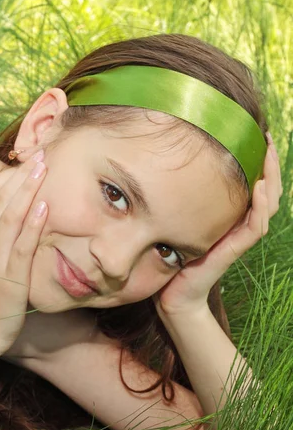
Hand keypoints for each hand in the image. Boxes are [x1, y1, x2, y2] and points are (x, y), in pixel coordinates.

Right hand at [0, 149, 47, 347]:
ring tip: (44, 169)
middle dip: (22, 174)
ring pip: (11, 215)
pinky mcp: (10, 273)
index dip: (8, 173)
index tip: (27, 160)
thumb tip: (12, 199)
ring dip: (29, 189)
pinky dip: (34, 222)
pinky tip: (45, 205)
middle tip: (42, 155)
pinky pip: (23, 242)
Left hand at [154, 133, 282, 320]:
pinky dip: (259, 206)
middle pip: (266, 190)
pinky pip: (253, 227)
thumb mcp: (173, 221)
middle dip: (269, 162)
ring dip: (270, 177)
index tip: (255, 133)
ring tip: (267, 153)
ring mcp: (237, 238)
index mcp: (228, 217)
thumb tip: (158, 169)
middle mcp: (237, 225)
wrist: (172, 296)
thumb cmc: (171, 258)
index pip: (252, 184)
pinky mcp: (231, 251)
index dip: (258, 160)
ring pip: (266, 205)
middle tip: (266, 134)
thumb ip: (175, 201)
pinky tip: (259, 185)